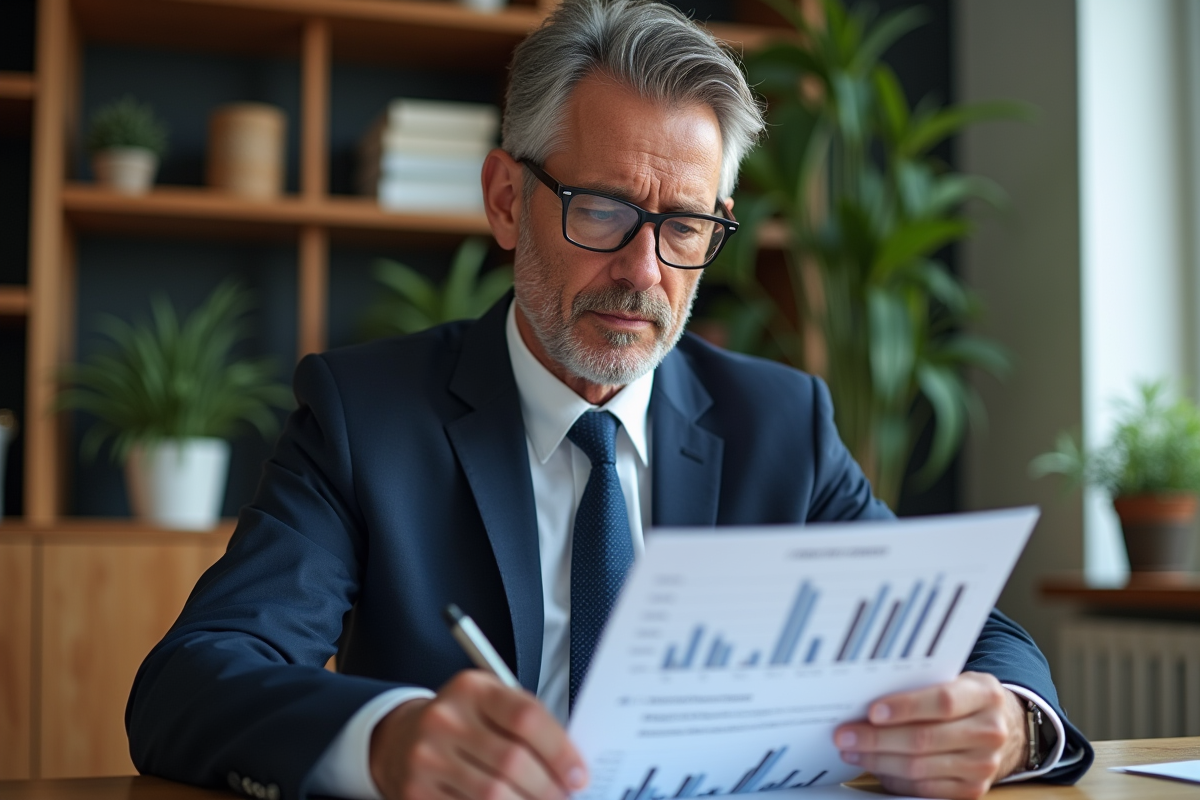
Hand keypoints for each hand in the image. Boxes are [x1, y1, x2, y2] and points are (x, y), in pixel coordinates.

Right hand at [370, 670, 587, 799]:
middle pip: (512, 761)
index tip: (579, 774)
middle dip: (548, 787)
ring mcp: (426, 757)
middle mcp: (445, 719)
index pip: (525, 717)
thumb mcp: (490, 704)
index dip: (560, 750)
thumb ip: (528, 725)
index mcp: (472, 689)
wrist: (400, 738)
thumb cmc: (461, 721)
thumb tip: (570, 763)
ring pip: (492, 795)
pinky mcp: (416, 791)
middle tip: (565, 797)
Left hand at [833, 671, 1027, 799]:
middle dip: (876, 738)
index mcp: (985, 695)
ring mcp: (984, 765)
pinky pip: (924, 788)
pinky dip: (893, 778)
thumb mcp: (952, 679)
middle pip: (924, 739)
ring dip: (878, 760)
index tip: (872, 711)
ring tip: (851, 751)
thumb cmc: (961, 698)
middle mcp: (990, 731)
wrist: (997, 726)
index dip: (905, 707)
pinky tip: (874, 766)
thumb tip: (865, 697)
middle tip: (844, 735)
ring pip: (919, 767)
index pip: (942, 702)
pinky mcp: (973, 789)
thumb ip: (920, 685)